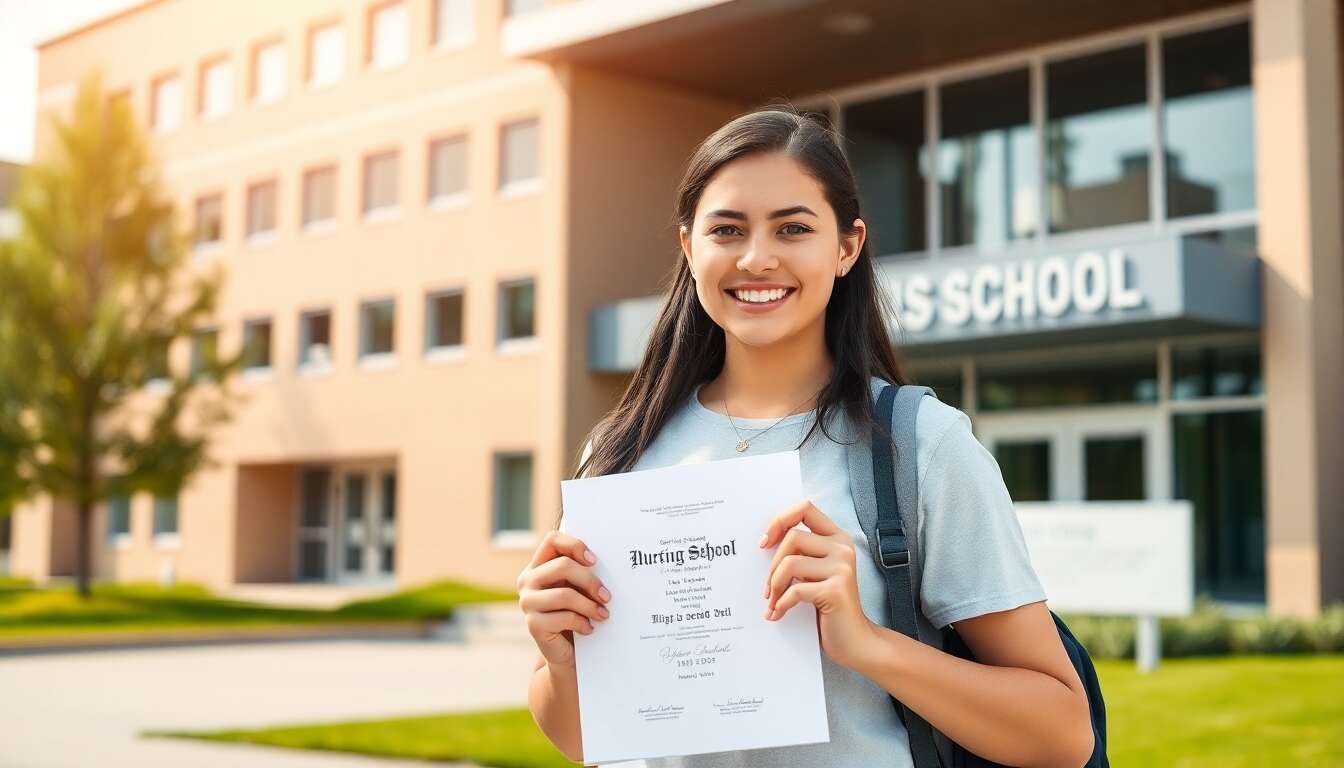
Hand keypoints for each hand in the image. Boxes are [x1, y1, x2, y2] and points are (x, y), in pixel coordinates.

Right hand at [516, 531, 611, 667]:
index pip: (552, 540)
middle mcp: (527, 580)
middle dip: (590, 580)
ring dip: (590, 605)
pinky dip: (582, 623)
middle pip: (562, 566)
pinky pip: (564, 617)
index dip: (575, 545)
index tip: (594, 560)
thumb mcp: (577, 589)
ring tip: (603, 614)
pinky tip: (589, 628)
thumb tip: (607, 562)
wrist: (565, 651)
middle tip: (607, 596)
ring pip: (564, 595)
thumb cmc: (575, 613)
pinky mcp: (532, 624)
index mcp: (538, 565)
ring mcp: (527, 602)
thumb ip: (581, 573)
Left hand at [761, 500, 879, 669]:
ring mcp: (842, 568)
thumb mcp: (816, 572)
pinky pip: (795, 590)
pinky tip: (778, 614)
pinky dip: (781, 604)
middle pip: (792, 537)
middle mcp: (842, 548)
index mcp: (837, 538)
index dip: (779, 520)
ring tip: (772, 602)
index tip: (764, 542)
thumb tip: (764, 542)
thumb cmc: (830, 606)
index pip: (805, 508)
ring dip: (774, 586)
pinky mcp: (836, 590)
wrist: (856, 641)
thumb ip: (801, 554)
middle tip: (768, 588)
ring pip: (790, 563)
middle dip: (772, 565)